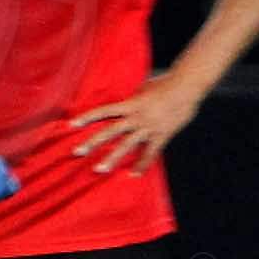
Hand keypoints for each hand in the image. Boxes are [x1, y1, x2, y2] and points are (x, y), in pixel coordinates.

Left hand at [67, 76, 199, 174]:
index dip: (87, 117)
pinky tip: (134, 175)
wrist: (187, 88)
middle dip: (92, 142)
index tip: (71, 124)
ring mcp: (148, 128)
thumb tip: (125, 102)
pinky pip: (150, 153)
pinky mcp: (161, 136)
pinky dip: (142, 164)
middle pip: (110, 131)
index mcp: (130, 103)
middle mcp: (136, 117)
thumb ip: (132, 98)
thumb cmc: (166, 83)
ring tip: (99, 169)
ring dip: (112, 158)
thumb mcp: (144, 88)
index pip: (103, 111)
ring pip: (126, 146)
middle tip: (77, 152)